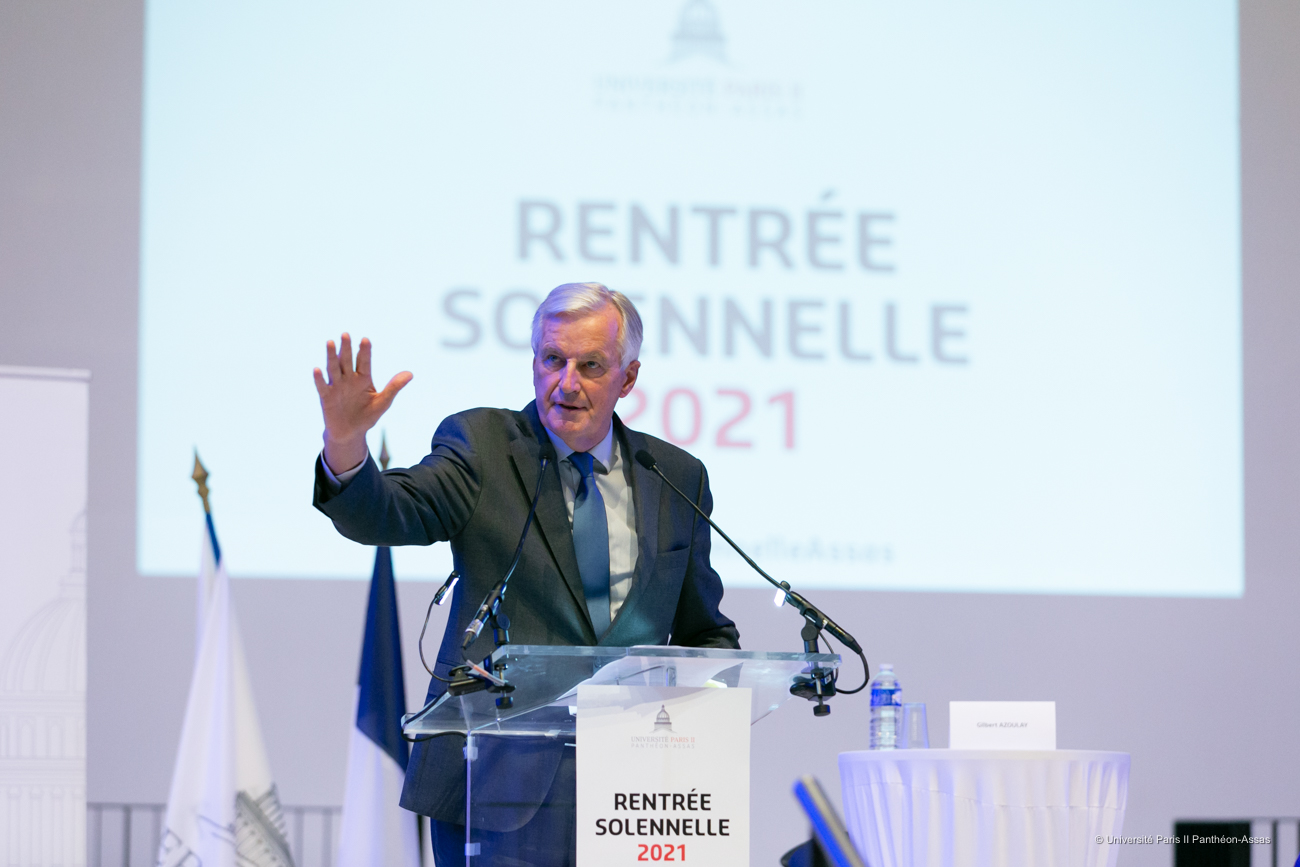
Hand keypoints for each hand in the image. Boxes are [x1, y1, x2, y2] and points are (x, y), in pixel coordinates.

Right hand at [313, 333, 411, 473]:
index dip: (365, 351)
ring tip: (330, 342)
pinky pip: (322, 387)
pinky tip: (317, 369)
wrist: (351, 433)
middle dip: (347, 348)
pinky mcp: (326, 398)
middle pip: (347, 361)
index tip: (365, 339)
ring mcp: (337, 387)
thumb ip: (394, 387)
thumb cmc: (368, 416)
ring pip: (333, 368)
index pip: (364, 362)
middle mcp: (349, 379)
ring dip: (332, 356)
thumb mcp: (383, 402)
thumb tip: (410, 374)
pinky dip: (319, 379)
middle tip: (346, 334)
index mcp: (363, 378)